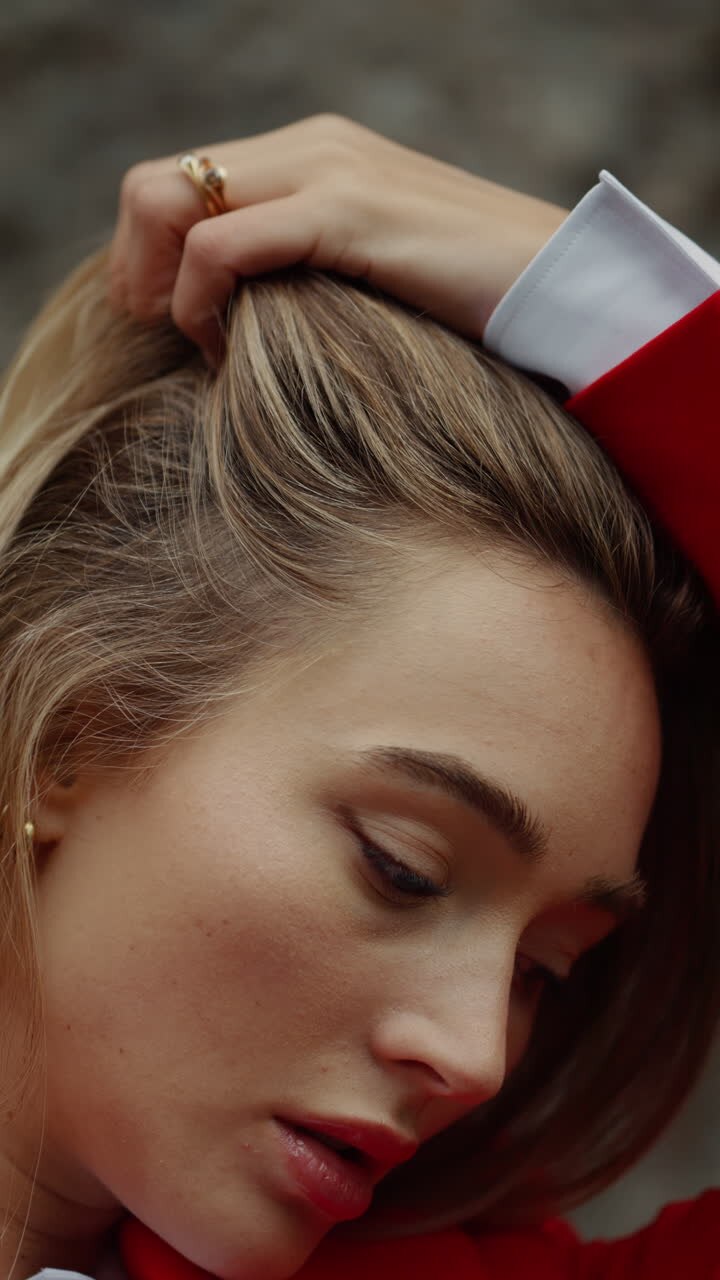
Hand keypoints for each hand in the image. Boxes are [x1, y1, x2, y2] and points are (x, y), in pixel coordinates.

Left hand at [107, 114, 567, 365]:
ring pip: (173, 203)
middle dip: (139, 271)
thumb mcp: (371, 278)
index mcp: (313, 153)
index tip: (176, 328)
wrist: (562, 289)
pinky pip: (222, 247)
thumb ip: (310, 272)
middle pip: (157, 183)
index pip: (180, 181)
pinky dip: (203, 305)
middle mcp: (310, 144)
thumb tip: (245, 319)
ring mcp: (327, 169)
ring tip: (210, 350)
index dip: (149, 256)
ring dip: (167, 292)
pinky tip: (232, 353)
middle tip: (171, 340)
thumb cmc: (472, 306)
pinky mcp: (346, 211)